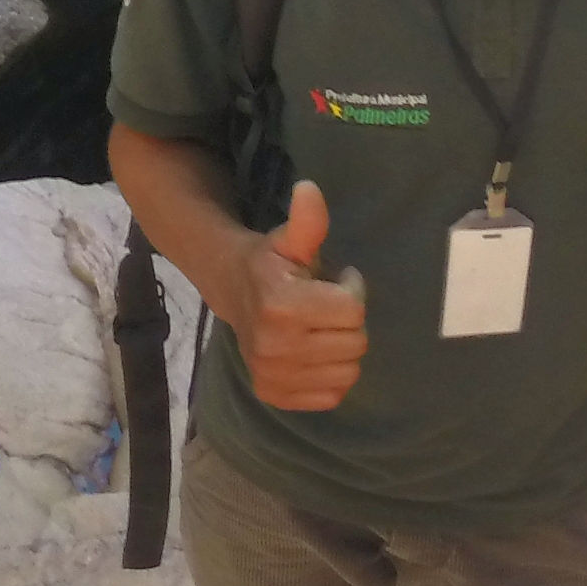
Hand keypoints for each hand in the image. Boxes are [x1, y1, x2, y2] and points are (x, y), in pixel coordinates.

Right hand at [236, 180, 369, 411]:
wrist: (230, 290)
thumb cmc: (269, 263)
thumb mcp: (289, 240)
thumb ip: (307, 221)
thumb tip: (310, 189)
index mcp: (281, 305)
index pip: (354, 310)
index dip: (350, 289)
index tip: (332, 280)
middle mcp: (275, 347)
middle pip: (356, 344)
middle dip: (348, 321)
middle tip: (326, 305)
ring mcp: (274, 376)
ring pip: (349, 373)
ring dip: (342, 349)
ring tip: (320, 328)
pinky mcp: (274, 396)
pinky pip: (333, 396)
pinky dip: (330, 375)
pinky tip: (313, 353)